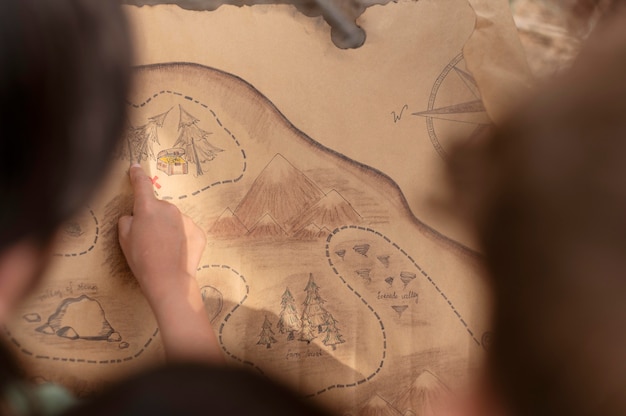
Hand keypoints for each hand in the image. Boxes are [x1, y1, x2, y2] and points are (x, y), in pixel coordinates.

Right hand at [118, 164, 204, 299]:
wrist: (169, 279)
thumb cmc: (142, 259)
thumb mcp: (124, 239)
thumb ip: (127, 220)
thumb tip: (134, 216)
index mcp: (148, 208)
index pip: (142, 185)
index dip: (137, 175)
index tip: (136, 167)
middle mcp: (169, 208)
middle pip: (159, 208)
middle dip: (154, 218)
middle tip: (149, 239)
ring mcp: (186, 219)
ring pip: (174, 220)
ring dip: (169, 229)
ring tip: (164, 250)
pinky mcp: (198, 232)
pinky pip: (187, 232)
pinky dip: (182, 239)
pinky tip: (177, 254)